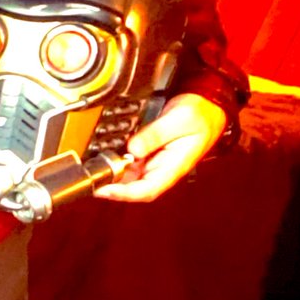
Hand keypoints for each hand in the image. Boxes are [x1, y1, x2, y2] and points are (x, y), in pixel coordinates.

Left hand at [95, 93, 227, 202]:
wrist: (208, 105)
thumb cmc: (201, 114)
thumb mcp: (179, 119)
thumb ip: (155, 134)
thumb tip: (132, 149)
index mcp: (175, 167)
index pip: (147, 190)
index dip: (124, 194)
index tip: (105, 189)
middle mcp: (163, 169)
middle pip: (135, 188)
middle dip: (112, 188)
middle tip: (91, 182)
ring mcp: (156, 163)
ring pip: (131, 178)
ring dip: (113, 177)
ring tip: (94, 172)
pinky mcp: (150, 155)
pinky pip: (131, 164)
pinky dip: (117, 164)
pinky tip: (105, 159)